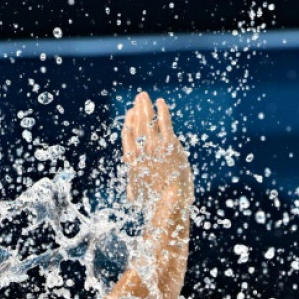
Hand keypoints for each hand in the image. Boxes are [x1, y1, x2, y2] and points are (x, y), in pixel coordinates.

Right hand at [122, 92, 193, 207]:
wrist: (168, 201)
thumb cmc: (154, 203)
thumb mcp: (138, 197)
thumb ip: (134, 190)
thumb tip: (132, 194)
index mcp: (132, 159)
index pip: (128, 135)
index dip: (129, 122)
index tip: (131, 113)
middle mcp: (141, 149)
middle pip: (137, 124)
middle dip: (137, 109)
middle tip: (138, 98)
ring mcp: (155, 145)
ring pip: (148, 120)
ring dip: (146, 106)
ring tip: (144, 96)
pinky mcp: (169, 143)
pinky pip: (164, 122)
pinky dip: (162, 110)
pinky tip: (161, 102)